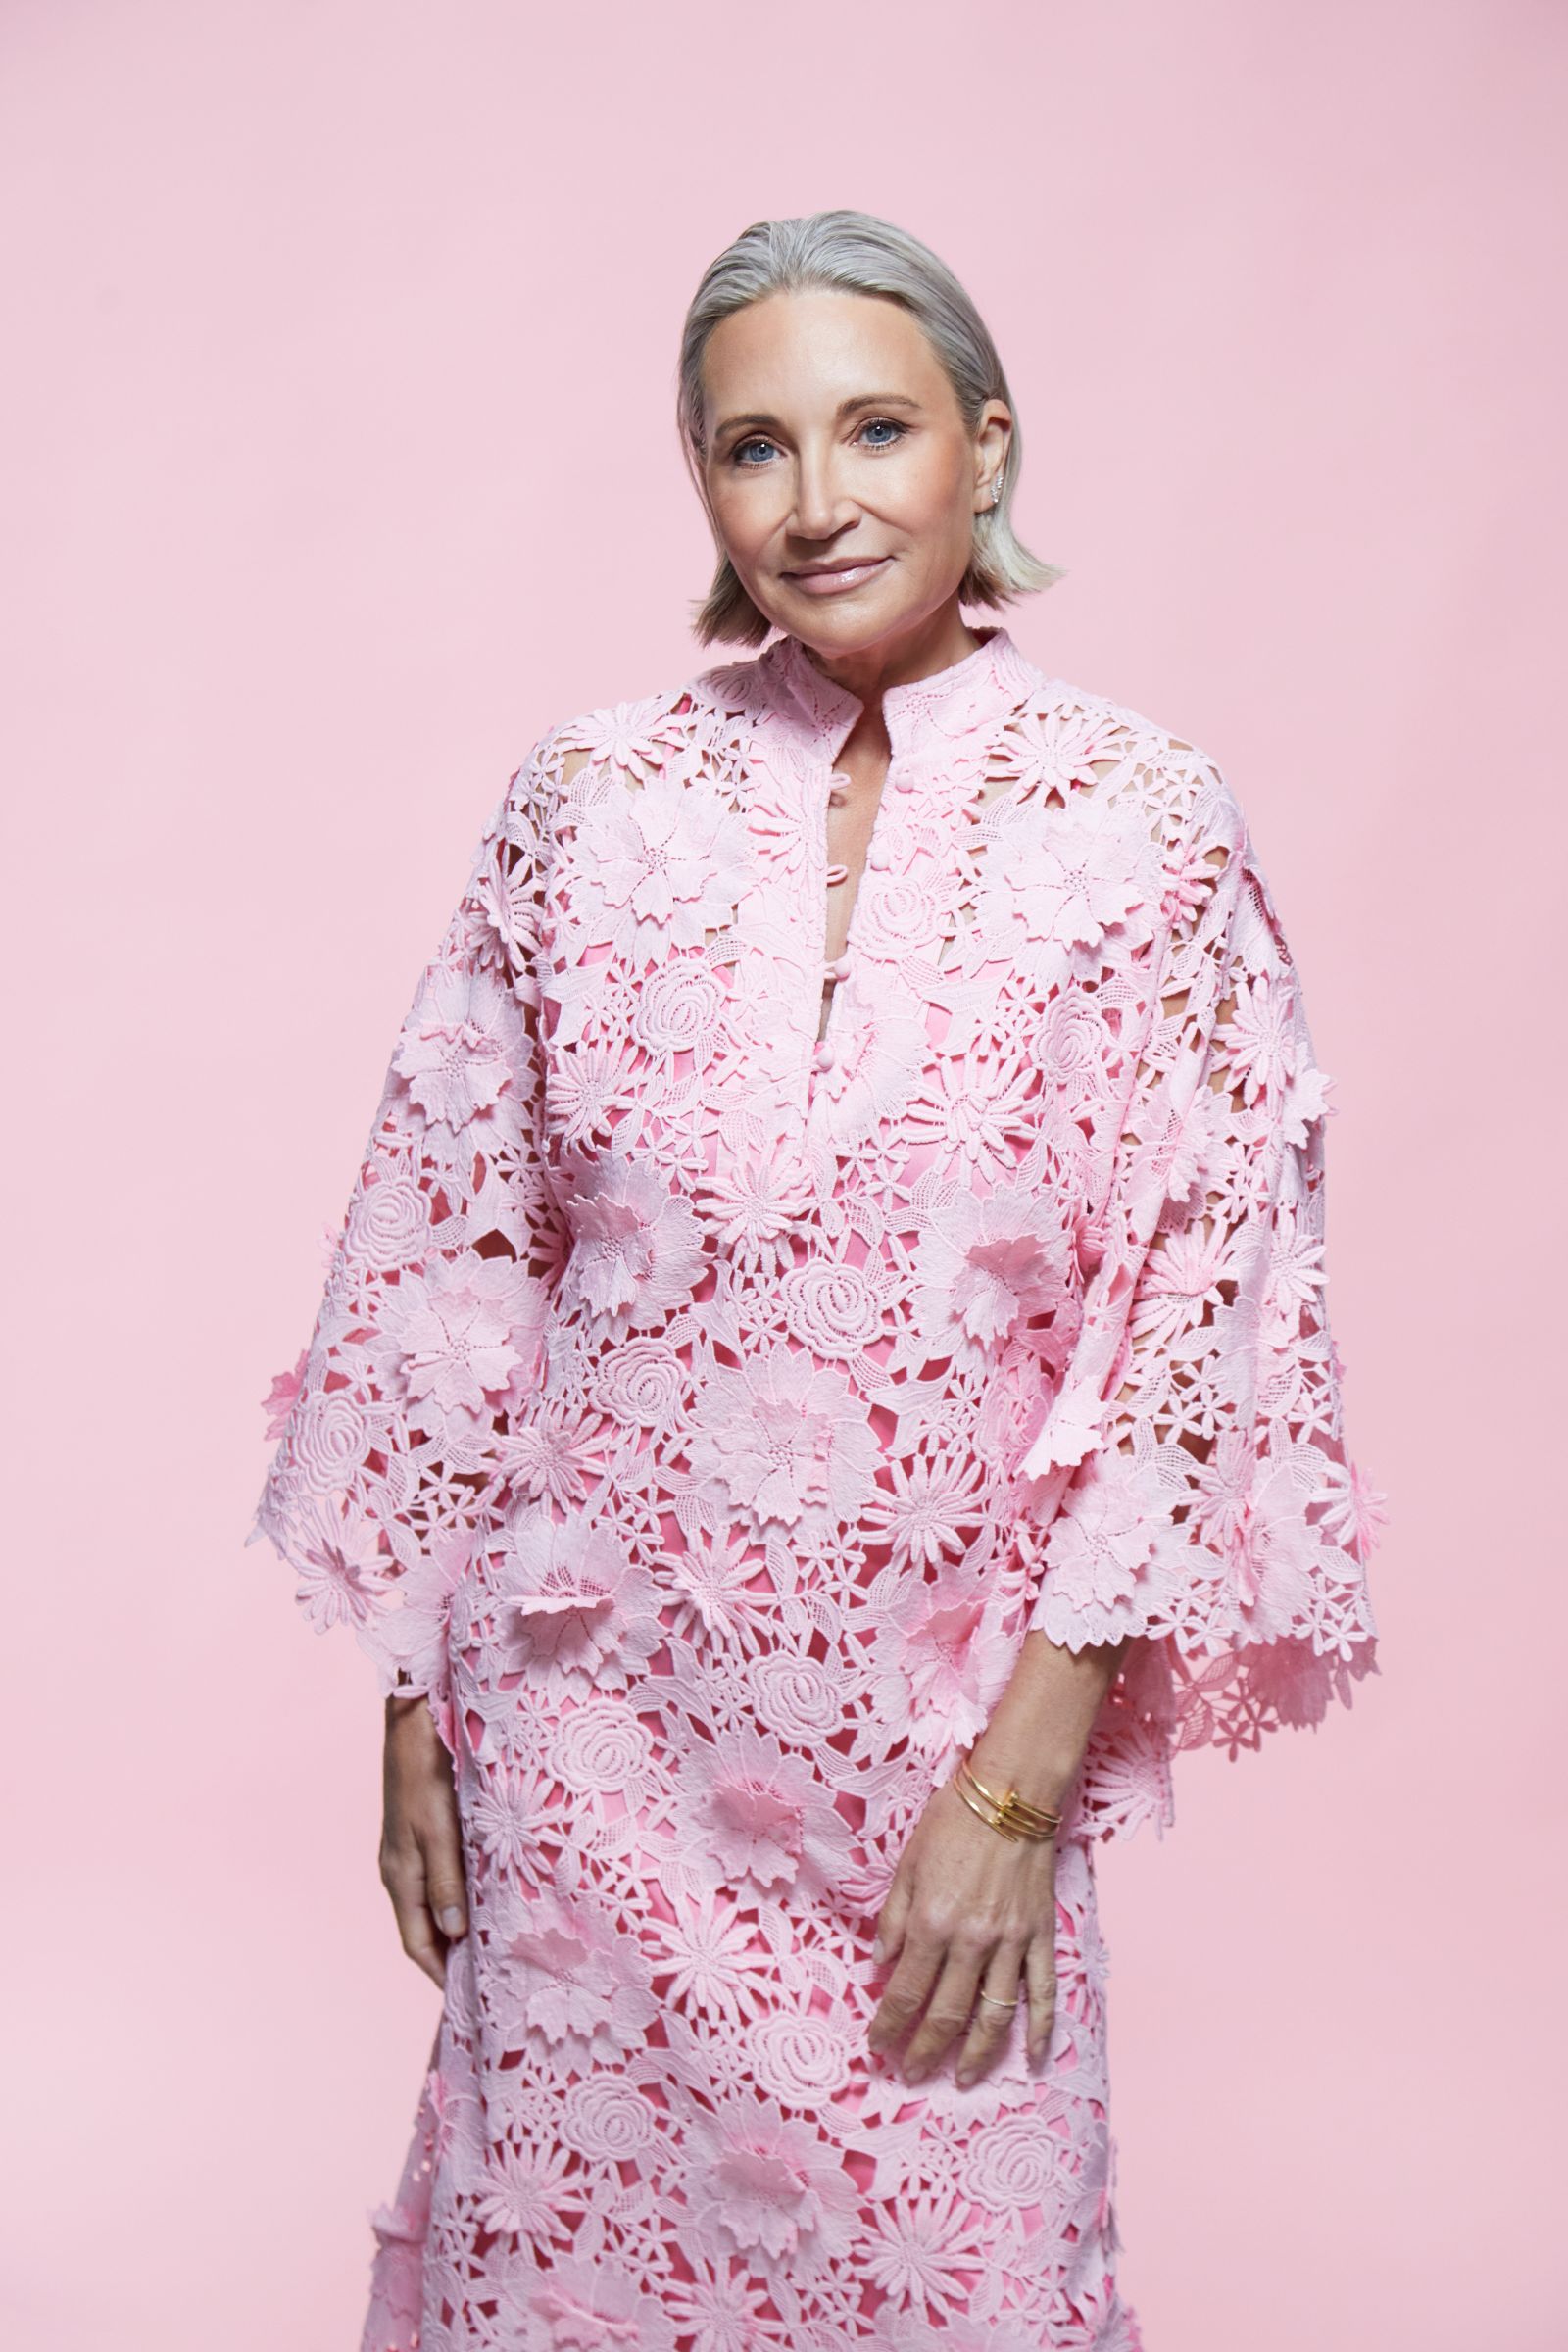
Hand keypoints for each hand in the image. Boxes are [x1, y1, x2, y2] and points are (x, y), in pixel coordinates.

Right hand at [380, 1692, 468, 1987]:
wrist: (414, 1724)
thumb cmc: (426, 1774)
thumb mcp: (439, 1831)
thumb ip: (446, 1883)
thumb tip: (454, 1935)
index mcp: (400, 1877)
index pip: (417, 1944)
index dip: (440, 1973)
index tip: (466, 2000)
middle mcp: (401, 1871)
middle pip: (424, 1929)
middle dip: (449, 1957)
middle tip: (486, 1979)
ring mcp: (409, 1852)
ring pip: (433, 1904)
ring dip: (456, 1928)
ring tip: (489, 1947)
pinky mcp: (422, 1833)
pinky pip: (439, 1879)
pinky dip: (458, 1898)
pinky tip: (482, 1897)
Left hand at [867, 1775, 1057, 2086]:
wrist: (1011, 1793)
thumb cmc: (952, 1822)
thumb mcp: (907, 1865)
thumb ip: (893, 1919)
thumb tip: (880, 1965)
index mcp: (931, 1923)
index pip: (905, 1992)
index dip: (889, 2024)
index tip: (878, 2044)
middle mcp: (971, 1942)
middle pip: (946, 2015)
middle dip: (925, 2050)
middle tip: (911, 2073)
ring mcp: (1012, 1944)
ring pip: (994, 2017)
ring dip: (976, 2055)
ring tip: (962, 2079)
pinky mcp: (1041, 1937)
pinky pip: (1042, 1993)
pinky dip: (1040, 2030)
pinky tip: (1032, 2058)